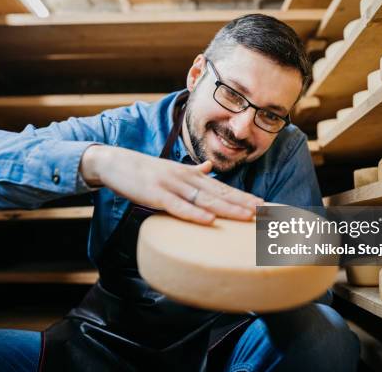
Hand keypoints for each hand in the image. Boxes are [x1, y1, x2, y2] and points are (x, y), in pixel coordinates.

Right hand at [80, 145, 263, 223]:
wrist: (115, 162)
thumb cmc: (144, 171)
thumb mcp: (172, 169)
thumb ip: (192, 171)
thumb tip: (209, 167)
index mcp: (191, 175)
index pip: (222, 187)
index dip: (244, 196)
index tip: (265, 204)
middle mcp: (186, 178)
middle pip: (220, 193)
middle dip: (244, 203)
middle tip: (266, 212)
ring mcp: (172, 186)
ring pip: (204, 199)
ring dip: (227, 208)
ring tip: (248, 216)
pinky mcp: (156, 195)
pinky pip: (178, 206)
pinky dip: (194, 213)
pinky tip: (209, 220)